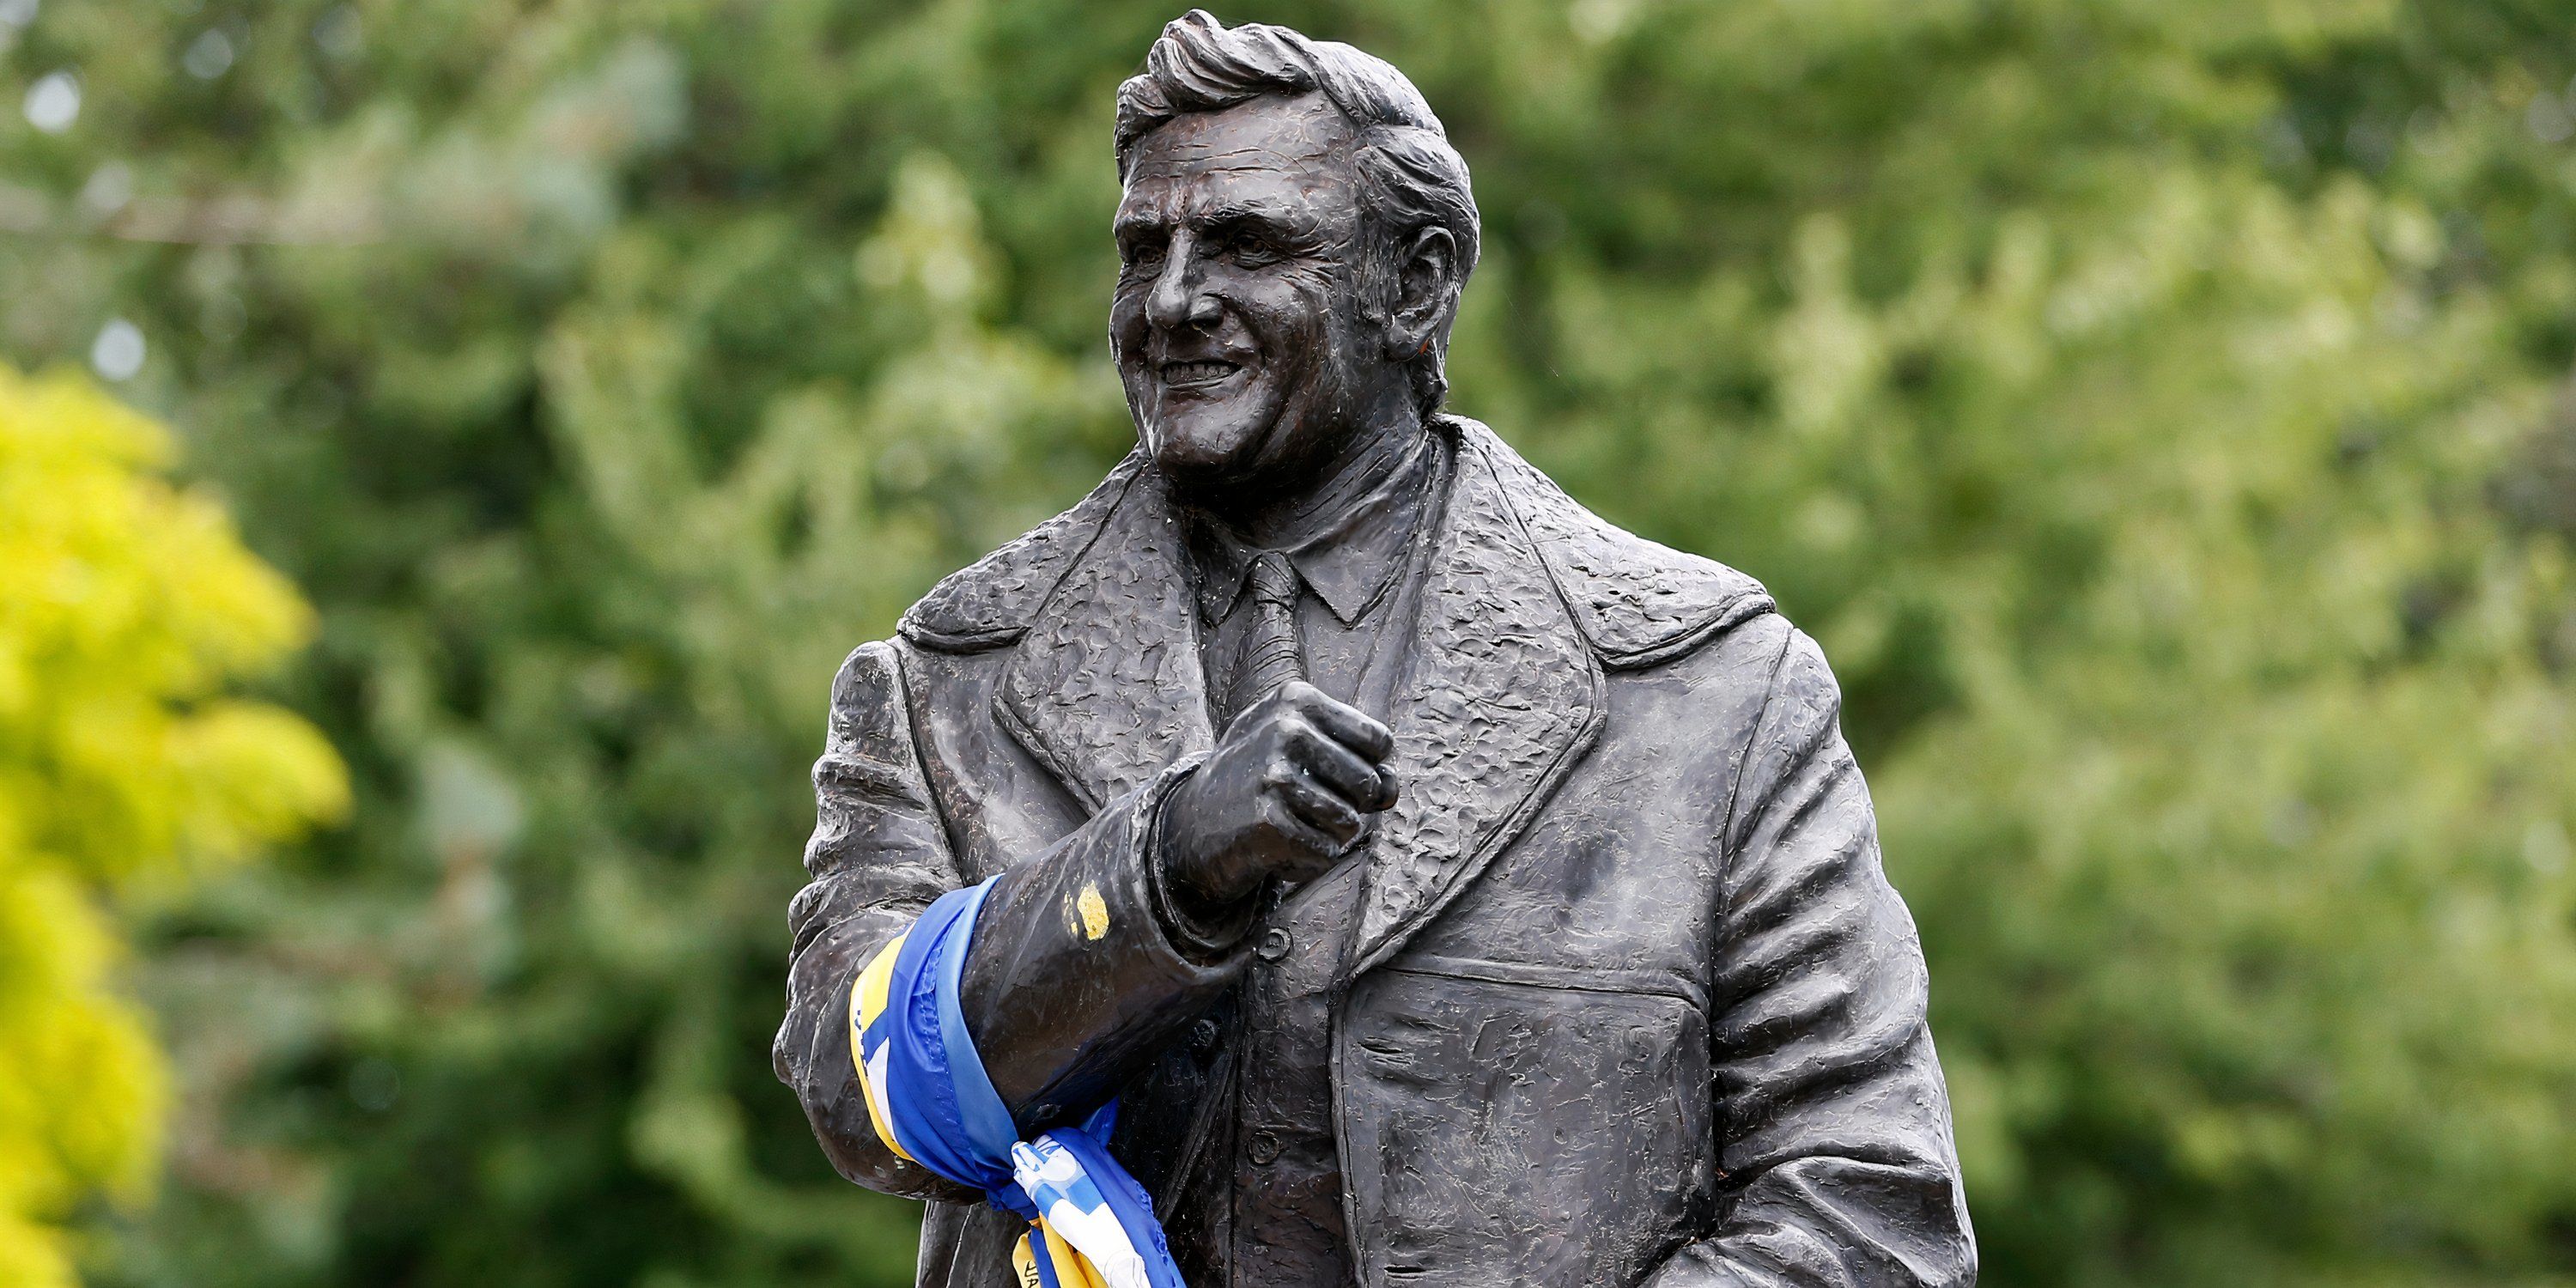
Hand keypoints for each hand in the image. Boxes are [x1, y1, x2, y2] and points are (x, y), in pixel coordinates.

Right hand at [1159, 682, 1398, 908]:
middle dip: (1350, 806)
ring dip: (1329, 836)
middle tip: (1307, 804)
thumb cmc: (1262, 778)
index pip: (1380, 742)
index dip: (1367, 768)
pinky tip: (1278, 845)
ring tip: (1292, 822)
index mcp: (1297, 700)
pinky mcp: (1267, 821)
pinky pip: (1325, 853)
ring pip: (1351, 823)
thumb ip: (1360, 761)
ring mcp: (1274, 774)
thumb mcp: (1304, 750)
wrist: (1194, 819)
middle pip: (1369, 784)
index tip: (1331, 773)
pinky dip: (1309, 860)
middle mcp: (1286, 729)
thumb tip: (1389, 791)